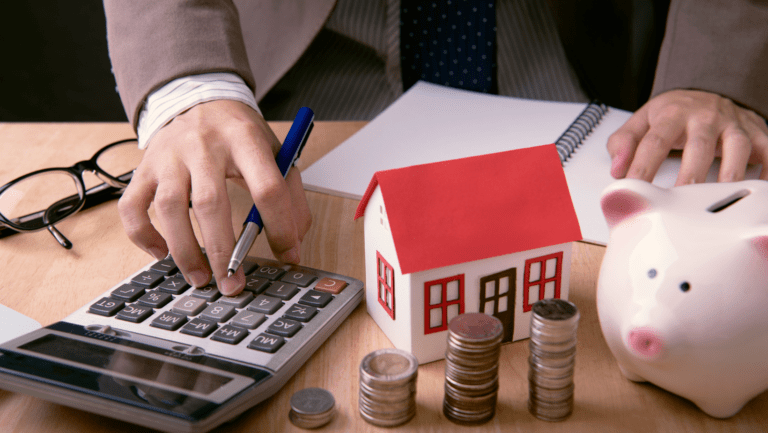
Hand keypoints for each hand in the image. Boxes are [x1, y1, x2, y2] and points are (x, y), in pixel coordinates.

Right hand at [118, 100, 311, 294]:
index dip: (280, 226)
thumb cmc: (239, 134)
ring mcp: (169, 156)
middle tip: (232, 283)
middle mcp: (203, 145)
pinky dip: (143, 236)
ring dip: (184, 249)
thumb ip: (290, 195)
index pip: (267, 187)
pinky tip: (161, 253)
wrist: (198, 98)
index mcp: (244, 139)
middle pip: (210, 202)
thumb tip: (294, 244)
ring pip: (169, 207)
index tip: (286, 255)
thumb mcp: (275, 152)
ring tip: (200, 277)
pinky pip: (133, 207)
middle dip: (222, 249)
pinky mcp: (144, 168)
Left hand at [607, 90, 767, 184]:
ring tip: (720, 198)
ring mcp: (733, 124)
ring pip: (737, 147)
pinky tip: (760, 189)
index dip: (643, 165)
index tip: (634, 187)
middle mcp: (705, 116)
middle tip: (681, 199)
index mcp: (672, 114)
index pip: (655, 140)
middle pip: (699, 144)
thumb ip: (625, 142)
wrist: (708, 90)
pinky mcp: (756, 133)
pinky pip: (767, 150)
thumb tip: (616, 167)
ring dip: (730, 173)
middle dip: (691, 173)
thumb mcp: (642, 119)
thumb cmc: (673, 113)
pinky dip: (766, 170)